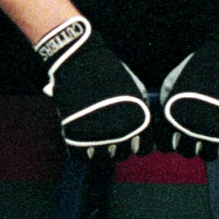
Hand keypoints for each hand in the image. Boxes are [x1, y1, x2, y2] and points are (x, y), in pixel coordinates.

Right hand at [35, 16, 149, 158]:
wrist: (81, 60)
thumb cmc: (110, 73)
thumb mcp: (136, 91)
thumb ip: (143, 114)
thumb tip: (143, 136)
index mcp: (139, 122)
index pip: (143, 148)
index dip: (136, 144)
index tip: (129, 137)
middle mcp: (121, 133)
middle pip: (121, 155)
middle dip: (117, 147)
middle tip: (108, 135)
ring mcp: (97, 136)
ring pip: (100, 159)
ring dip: (98, 151)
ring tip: (93, 137)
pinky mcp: (75, 135)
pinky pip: (79, 155)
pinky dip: (78, 150)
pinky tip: (80, 137)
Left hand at [160, 16, 218, 159]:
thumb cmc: (200, 68)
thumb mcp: (173, 83)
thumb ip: (166, 103)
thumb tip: (165, 124)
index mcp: (173, 117)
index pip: (167, 145)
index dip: (173, 141)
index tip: (179, 135)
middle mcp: (191, 128)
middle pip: (188, 151)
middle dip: (192, 145)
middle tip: (199, 135)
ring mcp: (214, 133)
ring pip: (209, 155)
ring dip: (211, 149)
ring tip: (215, 138)